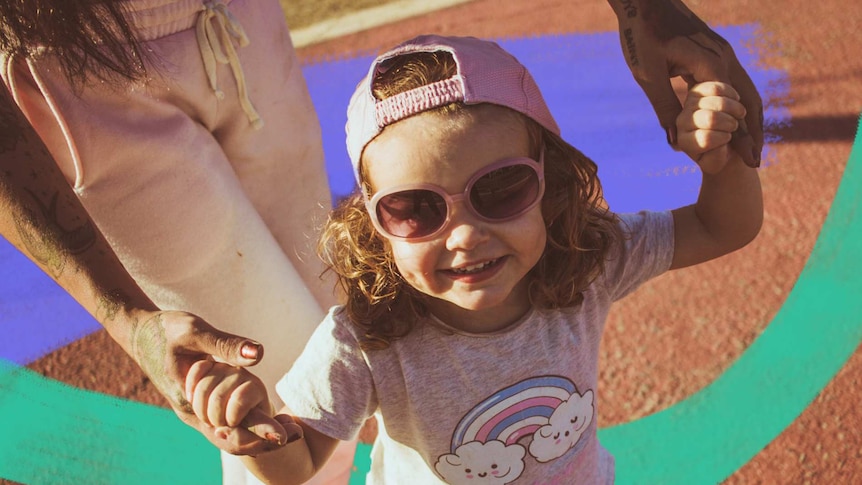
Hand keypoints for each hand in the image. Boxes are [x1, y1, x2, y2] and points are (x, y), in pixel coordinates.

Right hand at [129, 310, 286, 454]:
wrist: (138, 333)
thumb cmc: (165, 328)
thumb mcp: (196, 331)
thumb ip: (226, 344)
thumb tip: (258, 354)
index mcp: (190, 401)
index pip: (229, 429)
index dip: (258, 433)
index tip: (286, 434)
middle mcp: (191, 414)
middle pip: (231, 440)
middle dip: (264, 438)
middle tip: (297, 433)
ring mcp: (193, 413)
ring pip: (229, 434)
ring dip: (258, 434)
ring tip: (293, 431)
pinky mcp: (197, 406)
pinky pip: (224, 423)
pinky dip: (246, 425)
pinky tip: (270, 420)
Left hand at [613, 0, 762, 166]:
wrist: (644, 2)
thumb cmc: (641, 36)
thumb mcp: (648, 76)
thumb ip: (664, 108)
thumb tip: (675, 143)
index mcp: (710, 65)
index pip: (733, 110)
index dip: (741, 138)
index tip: (747, 162)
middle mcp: (724, 57)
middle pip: (750, 100)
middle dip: (753, 132)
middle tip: (755, 161)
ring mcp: (723, 52)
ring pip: (746, 89)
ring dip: (750, 119)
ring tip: (750, 145)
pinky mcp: (715, 50)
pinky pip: (735, 81)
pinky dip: (739, 103)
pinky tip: (734, 119)